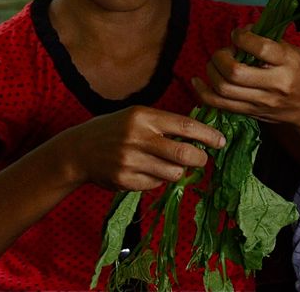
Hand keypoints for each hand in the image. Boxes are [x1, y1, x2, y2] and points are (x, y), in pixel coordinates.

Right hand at [61, 105, 225, 191]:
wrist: (78, 150)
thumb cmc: (114, 129)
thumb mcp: (136, 116)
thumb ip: (164, 124)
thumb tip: (199, 136)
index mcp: (143, 117)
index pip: (184, 126)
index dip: (207, 135)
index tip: (221, 141)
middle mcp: (137, 138)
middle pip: (184, 154)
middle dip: (200, 159)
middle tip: (202, 159)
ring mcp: (130, 161)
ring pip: (173, 173)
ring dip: (177, 171)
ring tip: (165, 164)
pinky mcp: (125, 181)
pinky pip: (155, 184)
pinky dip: (157, 179)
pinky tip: (144, 170)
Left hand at [194, 27, 299, 130]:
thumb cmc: (298, 72)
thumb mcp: (291, 51)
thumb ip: (266, 39)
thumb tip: (241, 30)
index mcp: (288, 63)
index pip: (260, 48)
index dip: (242, 37)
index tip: (238, 35)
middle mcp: (275, 85)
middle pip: (235, 73)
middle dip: (220, 57)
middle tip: (225, 52)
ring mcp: (261, 102)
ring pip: (223, 90)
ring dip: (211, 71)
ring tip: (215, 63)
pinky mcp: (250, 113)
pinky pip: (219, 105)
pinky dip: (203, 92)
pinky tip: (197, 80)